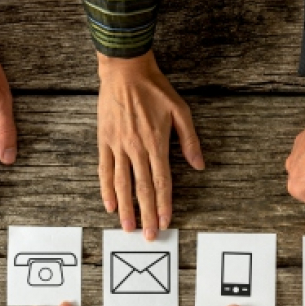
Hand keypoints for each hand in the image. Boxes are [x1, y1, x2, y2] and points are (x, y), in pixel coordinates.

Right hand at [97, 50, 203, 240]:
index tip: (166, 221)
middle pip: (142, 189)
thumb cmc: (155, 89)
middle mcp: (136, 148)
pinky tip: (110, 204)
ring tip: (128, 228)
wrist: (125, 70)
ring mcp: (118, 146)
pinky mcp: (104, 141)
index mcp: (156, 143)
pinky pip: (104, 170)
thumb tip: (199, 165)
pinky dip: (106, 189)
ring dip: (126, 208)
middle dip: (146, 214)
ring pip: (121, 184)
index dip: (163, 204)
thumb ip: (189, 140)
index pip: (162, 181)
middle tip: (149, 235)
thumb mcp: (180, 111)